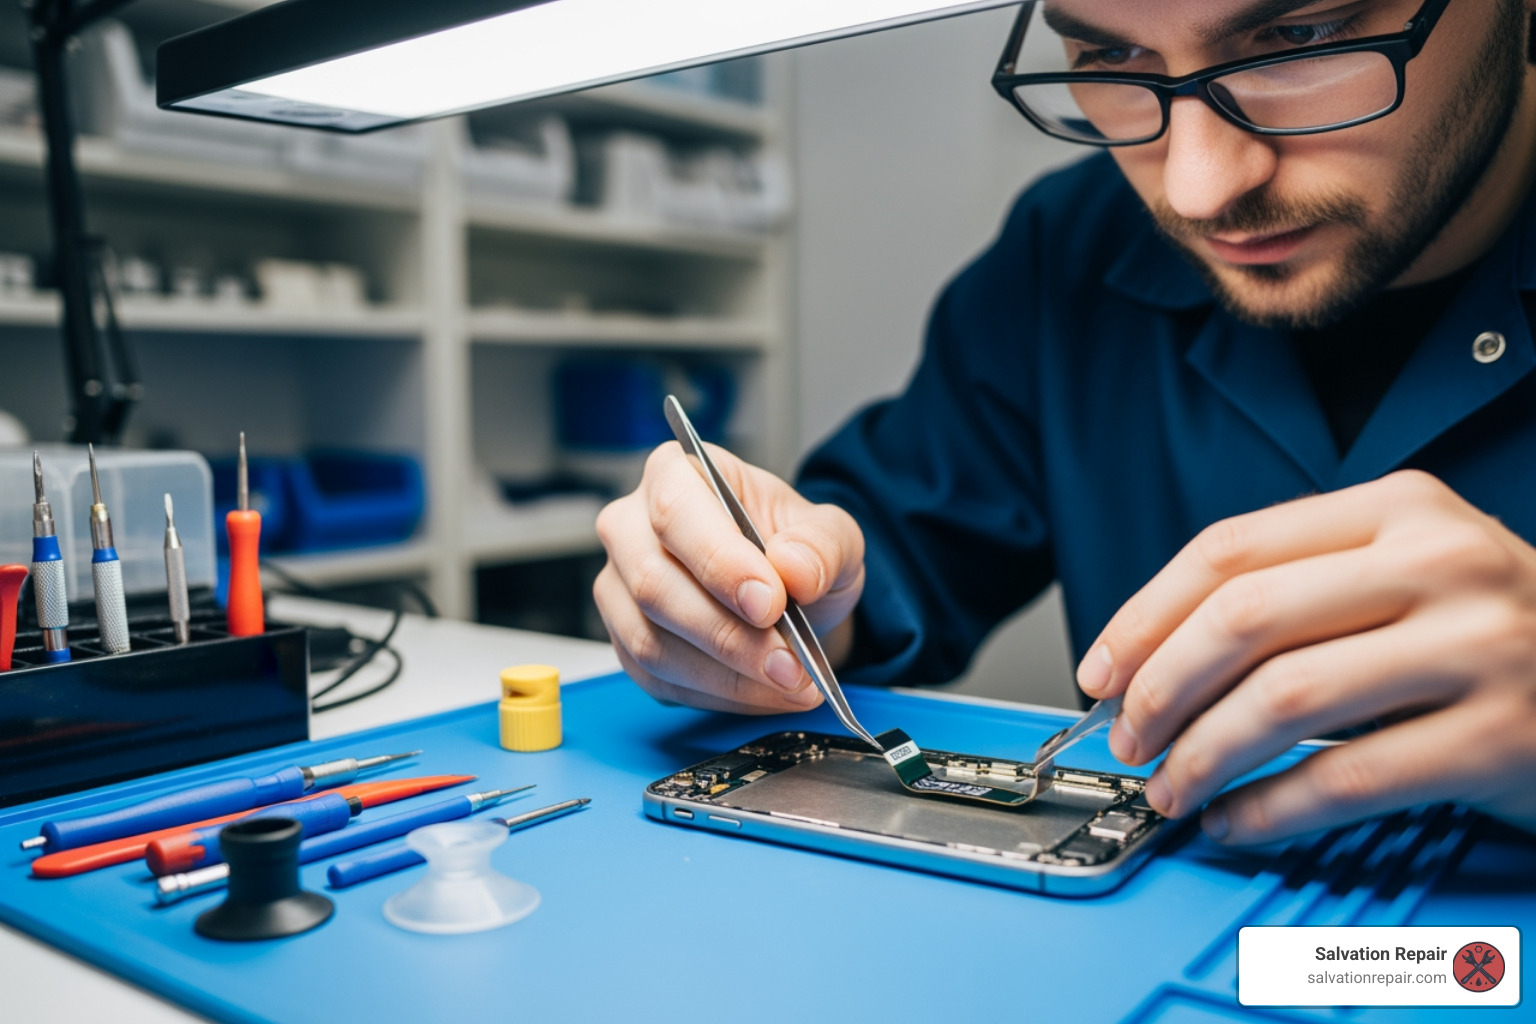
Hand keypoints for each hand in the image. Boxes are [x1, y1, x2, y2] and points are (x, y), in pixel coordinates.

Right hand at [594, 441, 864, 712]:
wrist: (787, 594)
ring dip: (726, 674)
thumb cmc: (794, 549)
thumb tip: (794, 567)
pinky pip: (658, 680)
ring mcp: (619, 587)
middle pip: (653, 583)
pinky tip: (763, 691)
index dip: (719, 562)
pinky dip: (717, 694)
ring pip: (650, 641)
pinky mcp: (626, 642)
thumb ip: (821, 544)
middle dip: (728, 635)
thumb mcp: (832, 535)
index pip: (675, 512)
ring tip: (789, 682)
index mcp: (676, 474)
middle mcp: (631, 526)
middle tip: (789, 662)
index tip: (770, 602)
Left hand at [1078, 470, 1535, 843]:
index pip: (1231, 551)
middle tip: (1127, 735)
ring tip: (1171, 786)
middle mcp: (1440, 562)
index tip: (1100, 670)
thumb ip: (1300, 590)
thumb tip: (1152, 656)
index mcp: (1399, 508)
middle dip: (1159, 687)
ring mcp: (1478, 647)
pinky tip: (1236, 821)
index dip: (1144, 616)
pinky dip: (1268, 808)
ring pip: (1284, 699)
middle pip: (1244, 619)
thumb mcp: (1409, 570)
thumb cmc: (1495, 630)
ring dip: (1202, 755)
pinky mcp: (1499, 738)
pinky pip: (1345, 778)